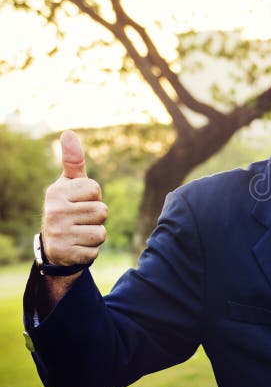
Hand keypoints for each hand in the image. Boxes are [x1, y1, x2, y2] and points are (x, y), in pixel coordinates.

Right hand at [42, 131, 107, 265]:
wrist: (53, 247)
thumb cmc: (68, 208)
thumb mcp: (69, 184)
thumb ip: (73, 161)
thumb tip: (68, 132)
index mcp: (56, 192)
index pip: (95, 189)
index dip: (93, 197)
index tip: (79, 201)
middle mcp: (54, 211)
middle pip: (101, 211)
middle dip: (96, 217)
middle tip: (80, 220)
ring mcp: (58, 233)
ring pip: (101, 232)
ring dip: (95, 234)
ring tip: (79, 232)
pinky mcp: (66, 253)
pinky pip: (96, 249)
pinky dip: (91, 250)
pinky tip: (77, 247)